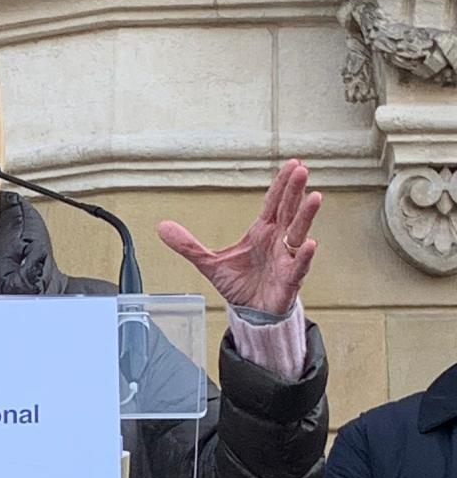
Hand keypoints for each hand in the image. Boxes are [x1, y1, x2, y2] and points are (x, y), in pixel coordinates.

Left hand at [157, 159, 320, 314]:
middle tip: (302, 169)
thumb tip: (162, 227)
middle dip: (295, 190)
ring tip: (315, 196)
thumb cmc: (240, 284)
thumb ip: (188, 244)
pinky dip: (304, 255)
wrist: (251, 313)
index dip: (282, 184)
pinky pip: (299, 265)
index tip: (292, 164)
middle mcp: (278, 241)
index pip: (274, 202)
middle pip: (289, 210)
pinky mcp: (290, 280)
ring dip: (307, 215)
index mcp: (263, 231)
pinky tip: (309, 243)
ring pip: (299, 233)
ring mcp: (286, 259)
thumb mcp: (209, 262)